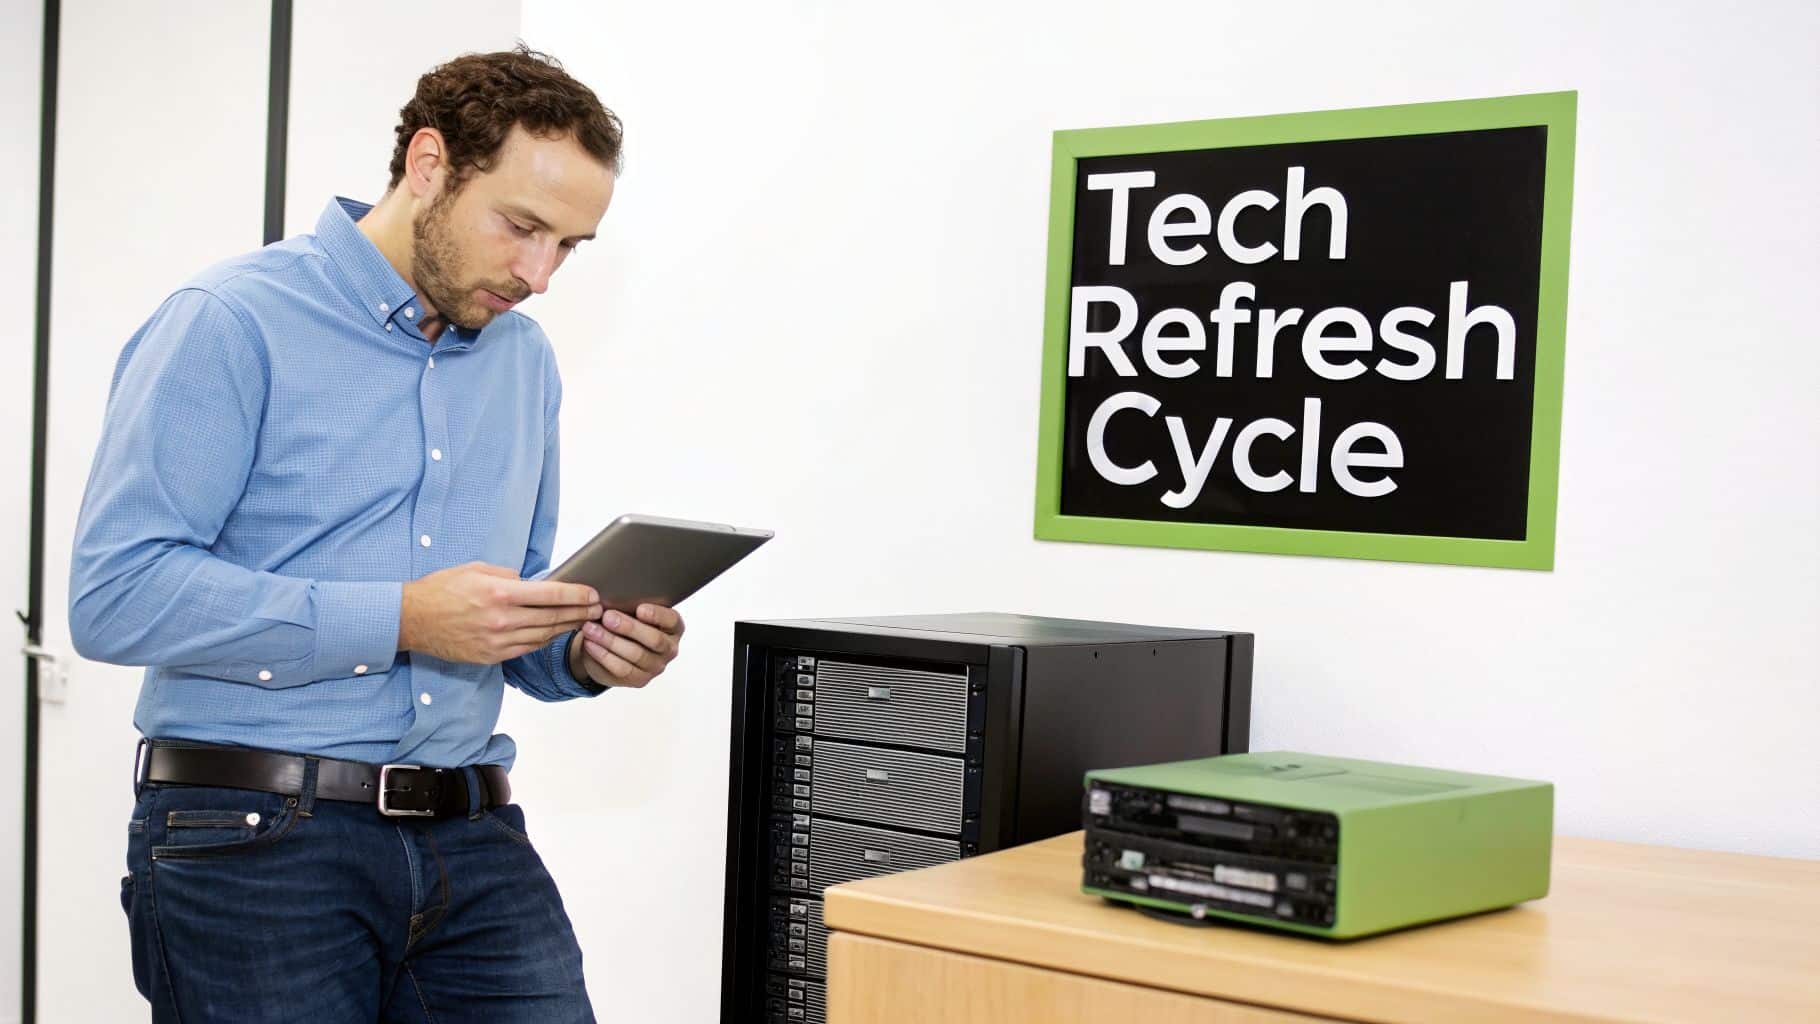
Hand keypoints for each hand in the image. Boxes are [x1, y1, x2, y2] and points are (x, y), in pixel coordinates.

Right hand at [399, 563, 601, 664]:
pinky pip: (526, 649)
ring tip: (582, 621)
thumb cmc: (441, 590)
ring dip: (565, 628)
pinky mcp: (491, 656)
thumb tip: (532, 582)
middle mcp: (501, 619)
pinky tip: (554, 633)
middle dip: (579, 613)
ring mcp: (497, 641)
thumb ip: (509, 576)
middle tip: (598, 609)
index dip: (576, 595)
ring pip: (542, 636)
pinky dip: (543, 640)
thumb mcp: (476, 569)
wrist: (411, 620)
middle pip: (552, 618)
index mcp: (500, 593)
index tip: (592, 594)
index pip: (550, 594)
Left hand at [569, 604, 684, 688]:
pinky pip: (621, 668)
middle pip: (654, 639)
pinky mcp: (640, 680)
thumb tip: (612, 595)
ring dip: (610, 641)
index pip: (671, 620)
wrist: (613, 648)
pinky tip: (590, 643)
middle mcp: (670, 648)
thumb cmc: (626, 621)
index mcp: (674, 627)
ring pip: (635, 654)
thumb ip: (630, 604)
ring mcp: (656, 667)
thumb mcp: (631, 611)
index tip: (640, 608)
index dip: (657, 615)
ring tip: (591, 629)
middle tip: (607, 617)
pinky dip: (603, 655)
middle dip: (629, 627)